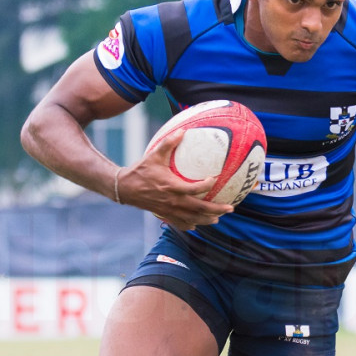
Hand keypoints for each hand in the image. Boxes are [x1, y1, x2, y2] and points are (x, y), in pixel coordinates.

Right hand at [117, 130, 233, 230]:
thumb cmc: (141, 170)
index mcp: (172, 186)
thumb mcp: (154, 155)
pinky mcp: (164, 215)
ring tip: (219, 217)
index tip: (216, 178)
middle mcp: (173, 201)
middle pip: (199, 209)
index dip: (208, 185)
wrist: (125, 188)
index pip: (195, 189)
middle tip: (231, 208)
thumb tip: (182, 131)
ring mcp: (169, 211)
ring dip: (207, 219)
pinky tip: (197, 224)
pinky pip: (180, 224)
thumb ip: (169, 143)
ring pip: (192, 219)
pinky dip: (191, 225)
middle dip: (216, 210)